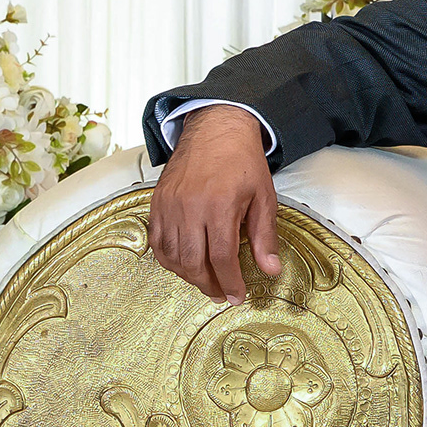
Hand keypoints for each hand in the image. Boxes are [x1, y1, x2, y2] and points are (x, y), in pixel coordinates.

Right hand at [146, 106, 284, 304]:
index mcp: (219, 205)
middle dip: (209, 285)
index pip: (221, 257)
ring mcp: (169, 205)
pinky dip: (169, 259)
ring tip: (206, 282)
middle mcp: (190, 207)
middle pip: (193, 262)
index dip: (230, 282)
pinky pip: (157, 242)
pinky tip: (184, 265)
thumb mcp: (264, 197)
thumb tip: (270, 270)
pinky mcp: (157, 203)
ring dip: (188, 276)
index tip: (238, 296)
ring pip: (172, 256)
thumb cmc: (242, 162)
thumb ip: (264, 236)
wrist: (215, 130)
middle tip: (222, 294)